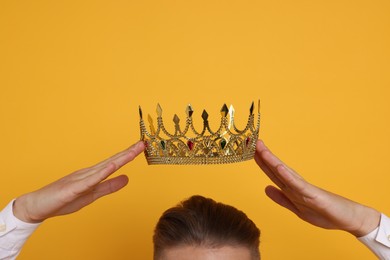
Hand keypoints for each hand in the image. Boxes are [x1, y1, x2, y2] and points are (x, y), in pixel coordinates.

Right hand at [13, 141, 144, 222]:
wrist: (37, 206)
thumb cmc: (63, 200)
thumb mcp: (92, 194)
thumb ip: (109, 186)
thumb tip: (127, 179)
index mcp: (93, 174)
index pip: (114, 163)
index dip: (129, 155)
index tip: (141, 147)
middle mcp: (88, 172)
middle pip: (112, 161)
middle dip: (128, 152)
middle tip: (143, 143)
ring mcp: (80, 179)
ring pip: (103, 167)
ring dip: (119, 159)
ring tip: (132, 152)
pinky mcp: (72, 189)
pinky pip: (89, 181)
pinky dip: (101, 173)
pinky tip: (111, 167)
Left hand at [254, 140, 379, 236]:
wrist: (349, 220)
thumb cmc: (325, 213)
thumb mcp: (297, 208)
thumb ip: (281, 199)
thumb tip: (266, 188)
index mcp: (291, 188)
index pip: (272, 172)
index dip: (260, 161)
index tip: (248, 150)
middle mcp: (296, 184)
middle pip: (275, 168)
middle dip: (262, 155)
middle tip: (249, 141)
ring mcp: (304, 189)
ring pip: (284, 173)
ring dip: (271, 160)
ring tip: (260, 148)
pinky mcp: (314, 195)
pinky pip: (298, 185)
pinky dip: (288, 176)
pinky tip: (279, 167)